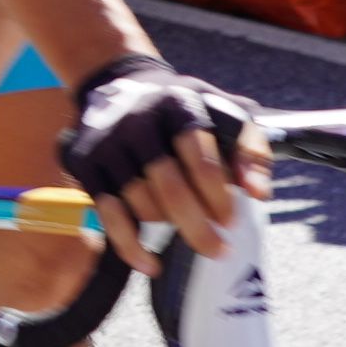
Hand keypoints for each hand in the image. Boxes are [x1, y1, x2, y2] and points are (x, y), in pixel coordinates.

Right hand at [57, 56, 267, 267]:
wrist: (118, 83)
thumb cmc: (183, 110)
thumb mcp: (224, 112)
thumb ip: (251, 150)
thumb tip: (259, 193)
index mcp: (178, 104)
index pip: (201, 159)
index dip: (218, 197)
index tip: (230, 221)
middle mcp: (138, 120)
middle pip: (170, 188)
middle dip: (198, 227)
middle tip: (219, 250)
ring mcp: (108, 142)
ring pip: (142, 204)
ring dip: (169, 227)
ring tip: (186, 229)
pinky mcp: (86, 163)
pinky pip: (109, 215)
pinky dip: (130, 245)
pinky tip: (150, 263)